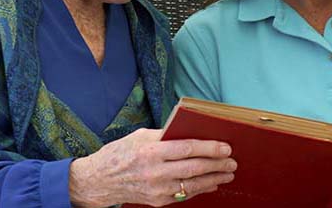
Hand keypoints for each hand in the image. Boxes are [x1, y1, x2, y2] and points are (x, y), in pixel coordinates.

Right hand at [69, 128, 235, 206]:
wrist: (99, 181)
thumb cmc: (120, 153)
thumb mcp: (139, 136)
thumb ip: (164, 135)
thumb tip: (190, 131)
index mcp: (150, 151)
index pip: (187, 149)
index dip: (209, 148)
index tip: (225, 147)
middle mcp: (155, 172)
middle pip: (194, 168)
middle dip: (217, 165)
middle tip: (232, 162)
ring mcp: (157, 189)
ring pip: (192, 184)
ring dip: (214, 179)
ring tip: (228, 174)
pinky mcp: (157, 201)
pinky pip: (184, 195)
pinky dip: (200, 189)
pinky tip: (211, 184)